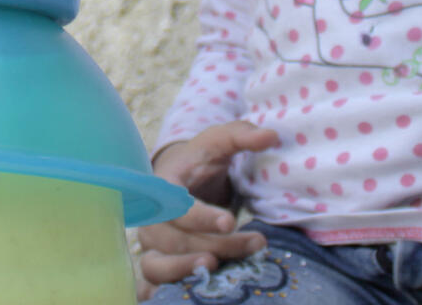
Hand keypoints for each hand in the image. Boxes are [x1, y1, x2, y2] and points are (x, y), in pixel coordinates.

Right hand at [136, 122, 278, 293]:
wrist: (181, 180)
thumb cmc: (200, 160)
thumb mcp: (218, 142)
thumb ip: (242, 135)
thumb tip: (271, 136)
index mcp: (161, 183)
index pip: (174, 204)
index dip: (200, 216)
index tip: (230, 222)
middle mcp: (150, 216)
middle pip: (175, 239)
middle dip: (216, 244)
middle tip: (256, 242)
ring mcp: (150, 242)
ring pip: (162, 264)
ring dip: (193, 269)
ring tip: (228, 268)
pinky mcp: (155, 261)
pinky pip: (154, 281)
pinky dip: (171, 286)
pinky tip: (199, 287)